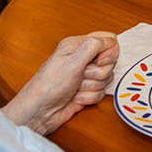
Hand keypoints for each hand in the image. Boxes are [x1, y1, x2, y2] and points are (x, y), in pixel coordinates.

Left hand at [3, 31, 118, 134]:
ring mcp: (85, 76)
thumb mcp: (73, 60)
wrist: (40, 111)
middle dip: (99, 72)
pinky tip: (76, 97)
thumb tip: (110, 40)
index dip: (109, 52)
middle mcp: (82, 58)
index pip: (108, 40)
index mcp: (78, 45)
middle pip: (110, 61)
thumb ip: (94, 45)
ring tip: (76, 87)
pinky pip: (101, 93)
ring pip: (106, 78)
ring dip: (92, 86)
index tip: (99, 61)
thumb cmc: (49, 85)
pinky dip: (89, 97)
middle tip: (83, 75)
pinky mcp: (87, 91)